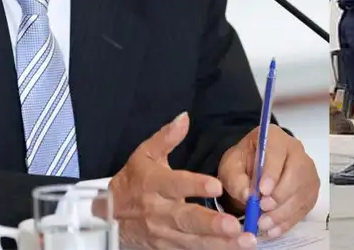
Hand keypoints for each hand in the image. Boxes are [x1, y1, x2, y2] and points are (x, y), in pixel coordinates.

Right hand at [106, 113, 256, 249]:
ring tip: (245, 241)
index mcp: (154, 184)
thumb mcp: (145, 154)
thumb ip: (167, 137)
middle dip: (212, 224)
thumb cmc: (132, 181)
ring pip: (193, 241)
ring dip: (220, 243)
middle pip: (186, 219)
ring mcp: (163, 233)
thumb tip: (185, 117)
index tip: (217, 187)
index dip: (195, 186)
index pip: (176, 184)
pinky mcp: (166, 248)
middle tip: (236, 225)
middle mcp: (159, 211)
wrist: (108, 215)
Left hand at [219, 125, 319, 238]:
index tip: (262, 191)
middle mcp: (296, 150)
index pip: (277, 151)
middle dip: (280, 195)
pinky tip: (274, 229)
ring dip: (284, 212)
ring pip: (302, 191)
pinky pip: (305, 206)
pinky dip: (289, 221)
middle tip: (263, 209)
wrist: (252, 169)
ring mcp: (307, 170)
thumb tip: (247, 195)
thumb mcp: (230, 167)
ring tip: (264, 224)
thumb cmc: (242, 164)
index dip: (272, 172)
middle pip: (297, 172)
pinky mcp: (310, 189)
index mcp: (274, 137)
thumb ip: (235, 179)